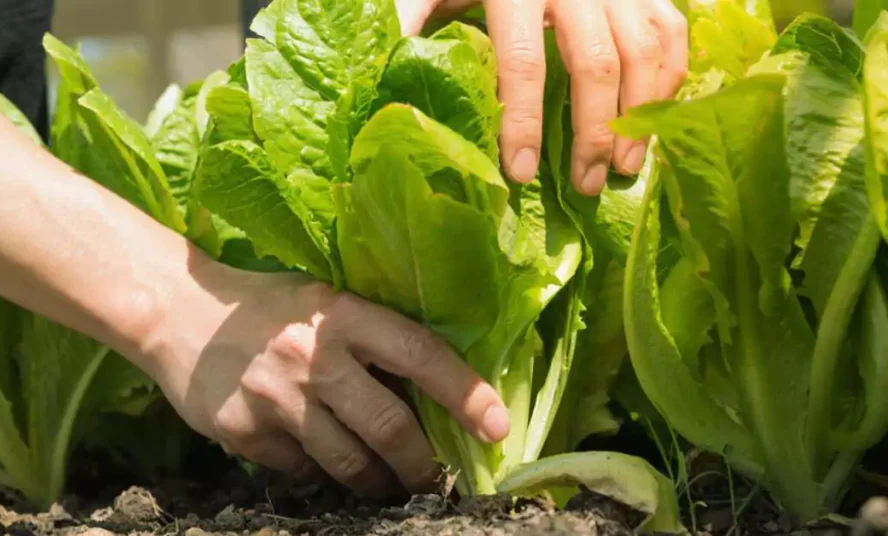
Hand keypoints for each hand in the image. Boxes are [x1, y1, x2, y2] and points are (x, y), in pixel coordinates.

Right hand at [142, 263, 509, 495]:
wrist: (175, 311)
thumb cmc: (265, 304)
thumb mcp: (322, 299)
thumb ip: (368, 339)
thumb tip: (426, 396)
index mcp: (342, 314)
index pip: (420, 354)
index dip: (465, 394)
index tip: (496, 427)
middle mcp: (313, 356)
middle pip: (389, 427)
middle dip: (421, 463)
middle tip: (432, 477)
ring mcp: (277, 399)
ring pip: (349, 463)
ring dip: (378, 481)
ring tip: (388, 482)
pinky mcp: (245, 433)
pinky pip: (303, 469)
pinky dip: (321, 471)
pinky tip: (322, 457)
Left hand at [397, 0, 687, 195]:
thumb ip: (407, 21)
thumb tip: (377, 83)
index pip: (522, 60)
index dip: (524, 121)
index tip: (522, 173)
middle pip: (594, 61)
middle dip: (592, 131)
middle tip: (586, 187)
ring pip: (643, 48)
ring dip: (638, 114)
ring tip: (625, 169)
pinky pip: (670, 29)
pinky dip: (670, 76)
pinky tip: (655, 121)